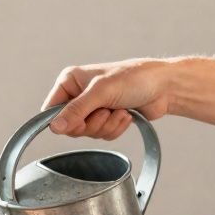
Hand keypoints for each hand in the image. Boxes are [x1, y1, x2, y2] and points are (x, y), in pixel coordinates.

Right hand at [43, 57, 177, 138]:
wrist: (164, 87)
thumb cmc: (134, 78)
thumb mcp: (101, 92)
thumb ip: (76, 110)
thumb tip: (55, 127)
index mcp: (70, 81)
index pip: (51, 110)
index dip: (63, 121)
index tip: (80, 121)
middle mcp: (78, 95)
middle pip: (69, 126)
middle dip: (92, 123)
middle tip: (105, 112)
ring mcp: (93, 108)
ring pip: (87, 133)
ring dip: (106, 125)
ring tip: (119, 110)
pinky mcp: (106, 119)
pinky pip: (101, 135)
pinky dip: (115, 128)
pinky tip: (125, 115)